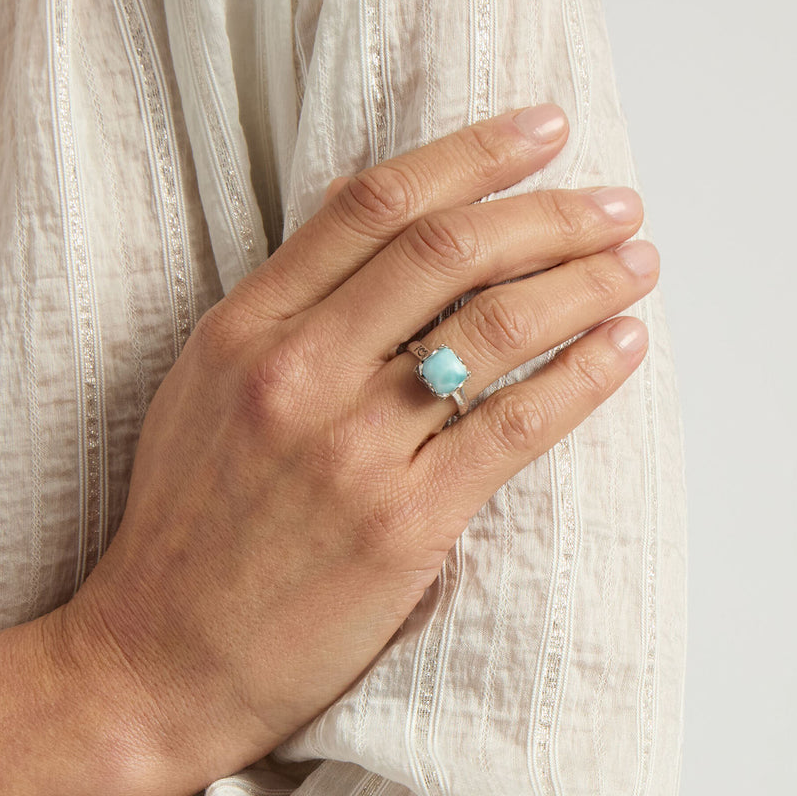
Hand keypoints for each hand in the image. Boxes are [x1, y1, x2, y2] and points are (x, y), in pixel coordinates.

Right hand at [55, 103, 659, 787]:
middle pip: (447, 252)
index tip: (542, 133)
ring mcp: (350, 451)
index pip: (374, 206)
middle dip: (550, 214)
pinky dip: (581, 378)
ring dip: (583, 285)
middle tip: (617, 206)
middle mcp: (297, 374)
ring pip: (493, 331)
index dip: (472, 155)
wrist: (159, 662)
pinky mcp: (401, 526)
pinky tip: (623, 350)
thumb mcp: (204, 397)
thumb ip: (284, 316)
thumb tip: (370, 232)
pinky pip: (513, 428)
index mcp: (244, 331)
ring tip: (637, 269)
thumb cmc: (188, 538)